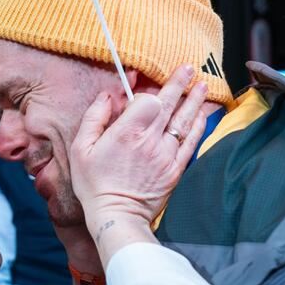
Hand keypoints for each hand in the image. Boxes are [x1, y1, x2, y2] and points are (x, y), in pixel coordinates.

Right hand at [69, 64, 207, 234]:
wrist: (117, 216)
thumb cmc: (94, 183)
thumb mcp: (82, 148)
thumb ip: (94, 117)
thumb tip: (108, 96)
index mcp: (126, 132)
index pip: (148, 100)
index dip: (148, 91)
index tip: (148, 88)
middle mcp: (150, 140)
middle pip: (169, 105)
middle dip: (180, 83)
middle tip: (188, 68)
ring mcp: (166, 155)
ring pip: (184, 121)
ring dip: (194, 101)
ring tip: (202, 86)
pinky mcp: (175, 169)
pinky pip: (191, 142)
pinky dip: (198, 126)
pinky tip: (201, 114)